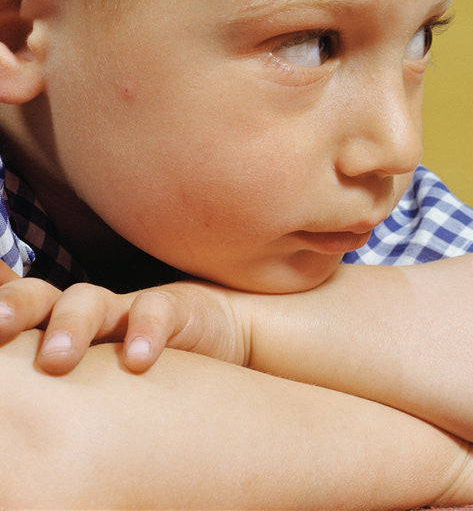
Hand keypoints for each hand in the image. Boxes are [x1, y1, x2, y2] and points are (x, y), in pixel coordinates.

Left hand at [0, 262, 248, 374]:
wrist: (221, 334)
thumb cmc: (142, 366)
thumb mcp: (94, 379)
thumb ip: (55, 388)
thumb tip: (27, 405)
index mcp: (54, 329)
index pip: (16, 312)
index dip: (0, 310)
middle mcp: (83, 315)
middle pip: (39, 297)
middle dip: (15, 307)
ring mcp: (126, 309)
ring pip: (88, 301)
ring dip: (69, 326)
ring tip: (57, 360)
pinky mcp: (172, 308)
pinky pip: (154, 311)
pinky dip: (145, 332)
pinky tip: (139, 362)